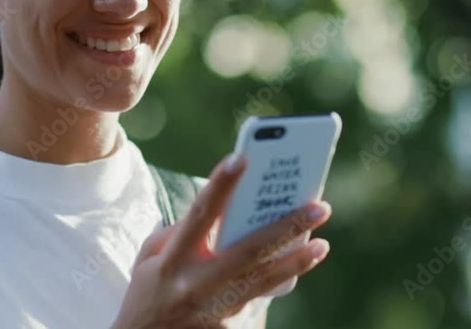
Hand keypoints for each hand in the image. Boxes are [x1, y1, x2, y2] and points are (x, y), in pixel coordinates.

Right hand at [111, 153, 331, 328]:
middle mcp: (195, 284)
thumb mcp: (150, 257)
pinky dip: (279, 277)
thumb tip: (223, 210)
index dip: (221, 184)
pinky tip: (299, 262)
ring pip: (263, 281)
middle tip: (319, 207)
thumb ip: (181, 231)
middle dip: (287, 227)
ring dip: (297, 261)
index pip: (200, 214)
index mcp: (172, 260)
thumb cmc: (148, 291)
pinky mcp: (226, 327)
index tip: (242, 157)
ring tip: (322, 243)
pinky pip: (256, 297)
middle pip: (249, 251)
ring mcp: (213, 309)